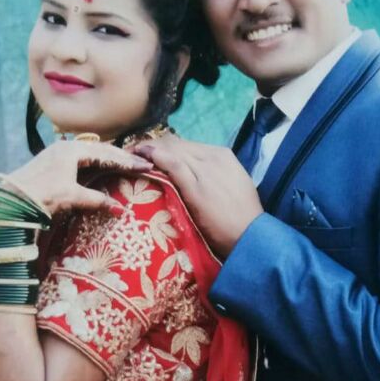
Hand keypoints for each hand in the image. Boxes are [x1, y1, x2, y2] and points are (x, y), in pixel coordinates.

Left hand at [0, 141, 146, 215]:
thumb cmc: (41, 194)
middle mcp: (67, 146)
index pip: (107, 153)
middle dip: (122, 157)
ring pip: (92, 152)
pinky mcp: (56, 161)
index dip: (127, 161)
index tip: (145, 166)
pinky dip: (98, 162)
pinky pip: (83, 158)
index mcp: (73, 149)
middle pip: (101, 149)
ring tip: (127, 164)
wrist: (12, 198)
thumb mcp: (71, 196)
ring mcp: (60, 152)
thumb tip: (120, 209)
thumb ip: (96, 199)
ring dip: (110, 158)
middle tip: (141, 163)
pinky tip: (104, 167)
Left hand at [132, 133, 262, 256]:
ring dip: (147, 150)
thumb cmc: (241, 218)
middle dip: (152, 146)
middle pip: (175, 144)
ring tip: (129, 156)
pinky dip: (154, 157)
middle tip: (132, 154)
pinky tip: (140, 158)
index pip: (186, 145)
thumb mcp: (230, 187)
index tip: (148, 154)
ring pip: (171, 149)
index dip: (164, 147)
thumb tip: (192, 176)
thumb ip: (211, 176)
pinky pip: (171, 163)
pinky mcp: (196, 186)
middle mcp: (213, 157)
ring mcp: (205, 169)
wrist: (250, 236)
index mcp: (223, 156)